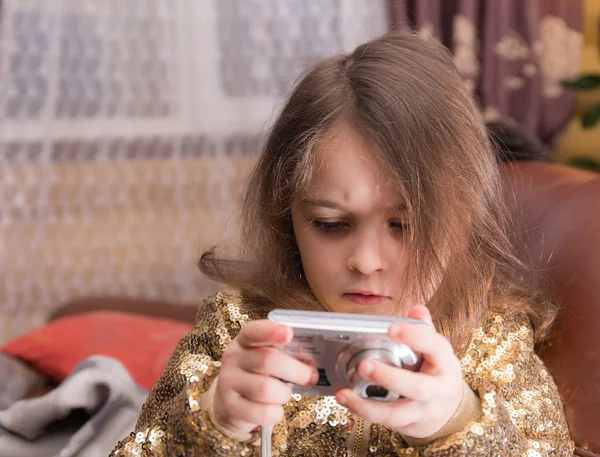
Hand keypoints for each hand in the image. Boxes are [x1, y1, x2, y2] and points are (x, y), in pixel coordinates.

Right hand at [213, 320, 318, 435]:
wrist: (229, 403)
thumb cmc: (257, 375)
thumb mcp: (264, 358)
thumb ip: (283, 354)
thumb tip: (312, 363)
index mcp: (244, 341)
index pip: (253, 331)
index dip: (271, 331)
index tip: (288, 333)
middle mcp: (233, 358)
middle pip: (267, 360)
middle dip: (296, 370)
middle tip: (312, 377)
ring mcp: (228, 382)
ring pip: (266, 389)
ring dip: (284, 394)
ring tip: (284, 394)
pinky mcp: (231, 407)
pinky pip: (263, 412)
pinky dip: (276, 412)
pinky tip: (274, 408)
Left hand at [335, 305, 463, 438]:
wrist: (449, 411)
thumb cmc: (435, 372)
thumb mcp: (435, 350)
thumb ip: (423, 329)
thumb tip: (417, 309)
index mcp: (443, 363)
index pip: (435, 347)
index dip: (415, 337)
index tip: (392, 328)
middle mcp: (437, 389)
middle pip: (416, 386)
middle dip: (389, 377)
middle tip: (364, 365)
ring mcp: (423, 410)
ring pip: (397, 412)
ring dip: (368, 404)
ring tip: (345, 393)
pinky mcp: (409, 424)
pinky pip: (385, 421)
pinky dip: (363, 411)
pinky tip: (346, 399)